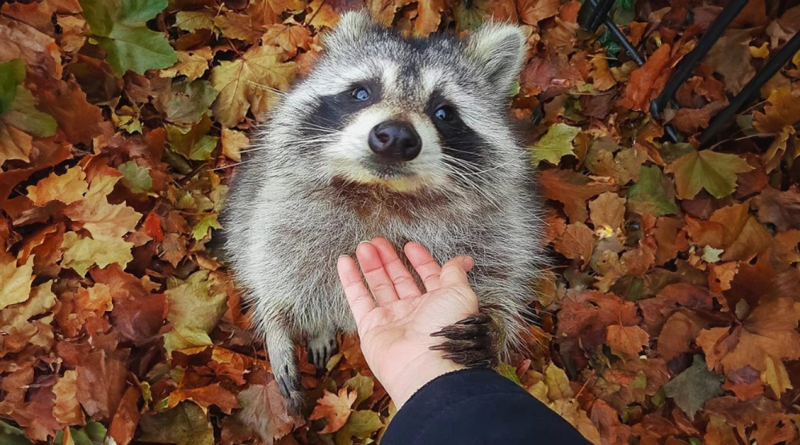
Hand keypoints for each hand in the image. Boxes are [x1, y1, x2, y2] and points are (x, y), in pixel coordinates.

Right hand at [336, 238, 478, 407]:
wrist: (427, 365)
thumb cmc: (447, 328)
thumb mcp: (459, 292)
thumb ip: (455, 273)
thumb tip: (464, 259)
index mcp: (438, 304)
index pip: (428, 277)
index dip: (420, 260)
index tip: (409, 244)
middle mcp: (415, 312)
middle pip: (400, 280)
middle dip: (389, 259)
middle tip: (377, 240)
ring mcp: (392, 320)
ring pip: (379, 286)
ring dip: (371, 265)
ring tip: (363, 245)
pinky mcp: (370, 327)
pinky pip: (358, 299)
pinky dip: (350, 280)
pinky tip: (344, 261)